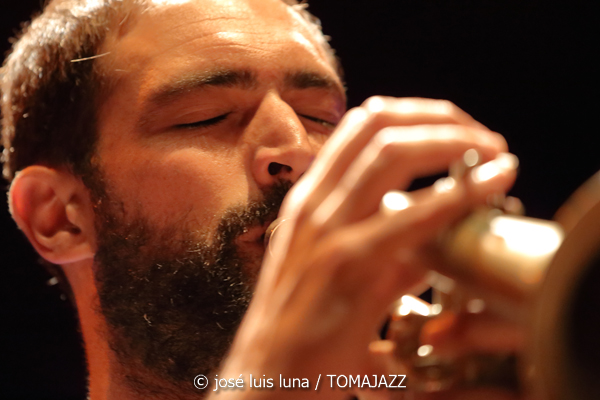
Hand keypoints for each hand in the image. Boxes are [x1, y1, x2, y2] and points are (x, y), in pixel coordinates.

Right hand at [216, 97, 516, 398]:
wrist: (268, 376)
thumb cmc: (303, 328)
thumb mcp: (337, 274)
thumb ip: (385, 252)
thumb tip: (432, 243)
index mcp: (309, 200)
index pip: (360, 126)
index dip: (414, 114)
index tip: (454, 127)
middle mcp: (314, 203)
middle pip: (378, 122)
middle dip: (440, 116)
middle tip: (482, 136)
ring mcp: (327, 230)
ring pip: (392, 151)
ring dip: (453, 141)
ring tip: (494, 152)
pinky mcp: (348, 265)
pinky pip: (412, 215)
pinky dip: (460, 191)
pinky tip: (492, 182)